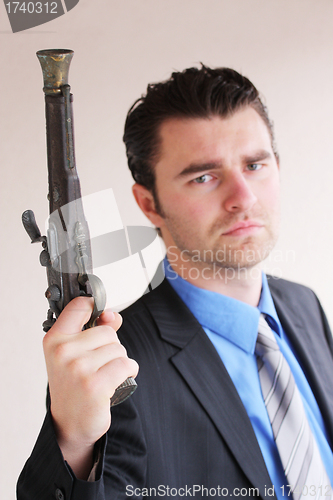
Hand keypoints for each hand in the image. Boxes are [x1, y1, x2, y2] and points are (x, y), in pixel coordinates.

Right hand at [43, 297, 137, 477]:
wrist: (70, 422)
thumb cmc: (73, 385)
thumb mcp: (75, 353)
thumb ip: (94, 329)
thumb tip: (113, 315)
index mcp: (55, 340)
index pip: (78, 306)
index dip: (94, 306)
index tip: (99, 313)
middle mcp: (63, 352)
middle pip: (108, 332)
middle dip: (111, 347)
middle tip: (99, 364)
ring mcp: (78, 368)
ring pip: (119, 349)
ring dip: (120, 362)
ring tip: (105, 375)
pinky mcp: (95, 385)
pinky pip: (125, 364)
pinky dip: (129, 371)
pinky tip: (118, 380)